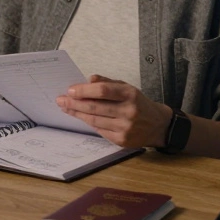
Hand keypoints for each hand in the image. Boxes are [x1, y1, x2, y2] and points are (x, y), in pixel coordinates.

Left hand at [56, 75, 172, 147]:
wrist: (158, 125)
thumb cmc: (139, 103)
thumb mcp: (127, 87)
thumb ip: (108, 82)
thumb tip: (89, 79)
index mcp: (130, 94)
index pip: (103, 90)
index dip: (84, 90)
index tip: (70, 90)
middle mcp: (129, 111)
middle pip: (95, 107)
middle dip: (75, 103)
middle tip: (60, 100)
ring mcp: (125, 128)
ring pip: (95, 120)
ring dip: (77, 114)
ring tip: (66, 108)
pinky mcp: (122, 140)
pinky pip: (99, 130)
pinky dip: (88, 123)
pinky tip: (80, 117)